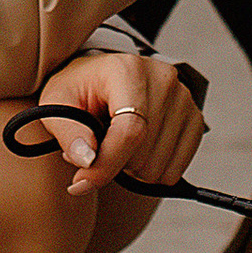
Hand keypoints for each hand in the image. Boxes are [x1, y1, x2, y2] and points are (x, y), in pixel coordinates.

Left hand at [32, 48, 204, 192]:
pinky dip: (153, 171)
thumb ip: (68, 132)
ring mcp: (183, 98)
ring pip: (160, 166)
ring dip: (132, 169)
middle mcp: (163, 79)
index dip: (106, 164)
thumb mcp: (57, 102)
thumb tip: (87, 160)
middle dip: (114, 164)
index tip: (81, 182)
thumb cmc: (78, 90)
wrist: (102, 76)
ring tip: (117, 145)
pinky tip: (137, 150)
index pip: (129, 130)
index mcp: (128, 70)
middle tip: (98, 147)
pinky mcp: (194, 117)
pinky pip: (176, 169)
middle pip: (144, 152)